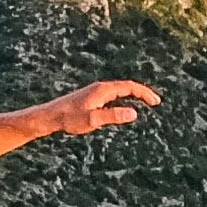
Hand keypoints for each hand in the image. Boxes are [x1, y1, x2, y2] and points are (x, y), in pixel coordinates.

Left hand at [32, 80, 162, 139]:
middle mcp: (100, 88)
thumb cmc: (69, 119)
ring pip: (119, 89)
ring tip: (146, 102)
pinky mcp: (90, 97)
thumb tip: (134, 113)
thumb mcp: (92, 120)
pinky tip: (124, 106)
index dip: (144, 93)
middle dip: (142, 93)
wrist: (50, 116)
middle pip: (126, 86)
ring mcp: (95, 92)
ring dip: (134, 94)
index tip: (156, 102)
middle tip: (156, 102)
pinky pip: (113, 94)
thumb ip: (113, 116)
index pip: (129, 87)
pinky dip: (124, 98)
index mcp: (103, 90)